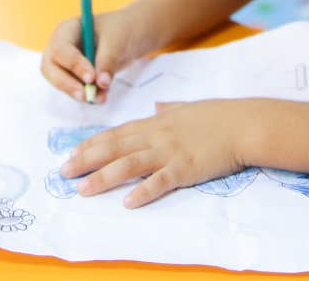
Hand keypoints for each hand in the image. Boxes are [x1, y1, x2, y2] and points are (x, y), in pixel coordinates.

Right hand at [40, 8, 148, 103]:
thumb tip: (101, 83)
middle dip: (67, 84)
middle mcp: (60, 47)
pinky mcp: (74, 77)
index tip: (91, 78)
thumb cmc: (121, 30)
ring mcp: (65, 63)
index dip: (73, 65)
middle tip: (87, 95)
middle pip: (51, 69)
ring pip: (62, 83)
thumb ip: (108, 60)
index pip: (61, 49)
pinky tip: (101, 96)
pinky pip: (75, 89)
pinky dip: (87, 95)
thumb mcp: (117, 41)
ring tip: (101, 97)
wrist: (130, 36)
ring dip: (80, 93)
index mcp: (67, 29)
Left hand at [59, 99, 248, 207]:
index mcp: (158, 122)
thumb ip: (171, 108)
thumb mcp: (190, 107)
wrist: (244, 124)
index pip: (118, 133)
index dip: (93, 144)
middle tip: (63, 172)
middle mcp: (159, 135)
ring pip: (130, 164)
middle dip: (87, 159)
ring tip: (83, 190)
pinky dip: (143, 191)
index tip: (72, 153)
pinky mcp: (186, 168)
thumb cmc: (220, 116)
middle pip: (116, 147)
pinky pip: (160, 181)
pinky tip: (127, 201)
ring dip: (104, 176)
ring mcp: (171, 152)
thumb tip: (158, 107)